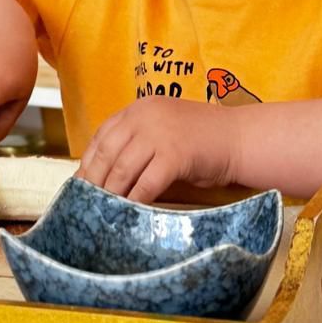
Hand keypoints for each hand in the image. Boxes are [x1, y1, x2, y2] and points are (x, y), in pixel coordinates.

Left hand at [78, 97, 238, 203]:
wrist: (240, 139)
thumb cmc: (203, 140)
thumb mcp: (164, 131)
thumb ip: (138, 143)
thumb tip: (106, 175)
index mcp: (139, 108)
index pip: (102, 136)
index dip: (88, 162)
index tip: (80, 183)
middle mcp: (145, 116)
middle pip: (107, 153)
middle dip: (94, 181)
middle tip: (86, 203)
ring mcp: (160, 134)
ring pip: (122, 170)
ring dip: (111, 194)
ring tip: (105, 211)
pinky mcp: (174, 155)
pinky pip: (146, 184)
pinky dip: (135, 201)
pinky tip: (130, 213)